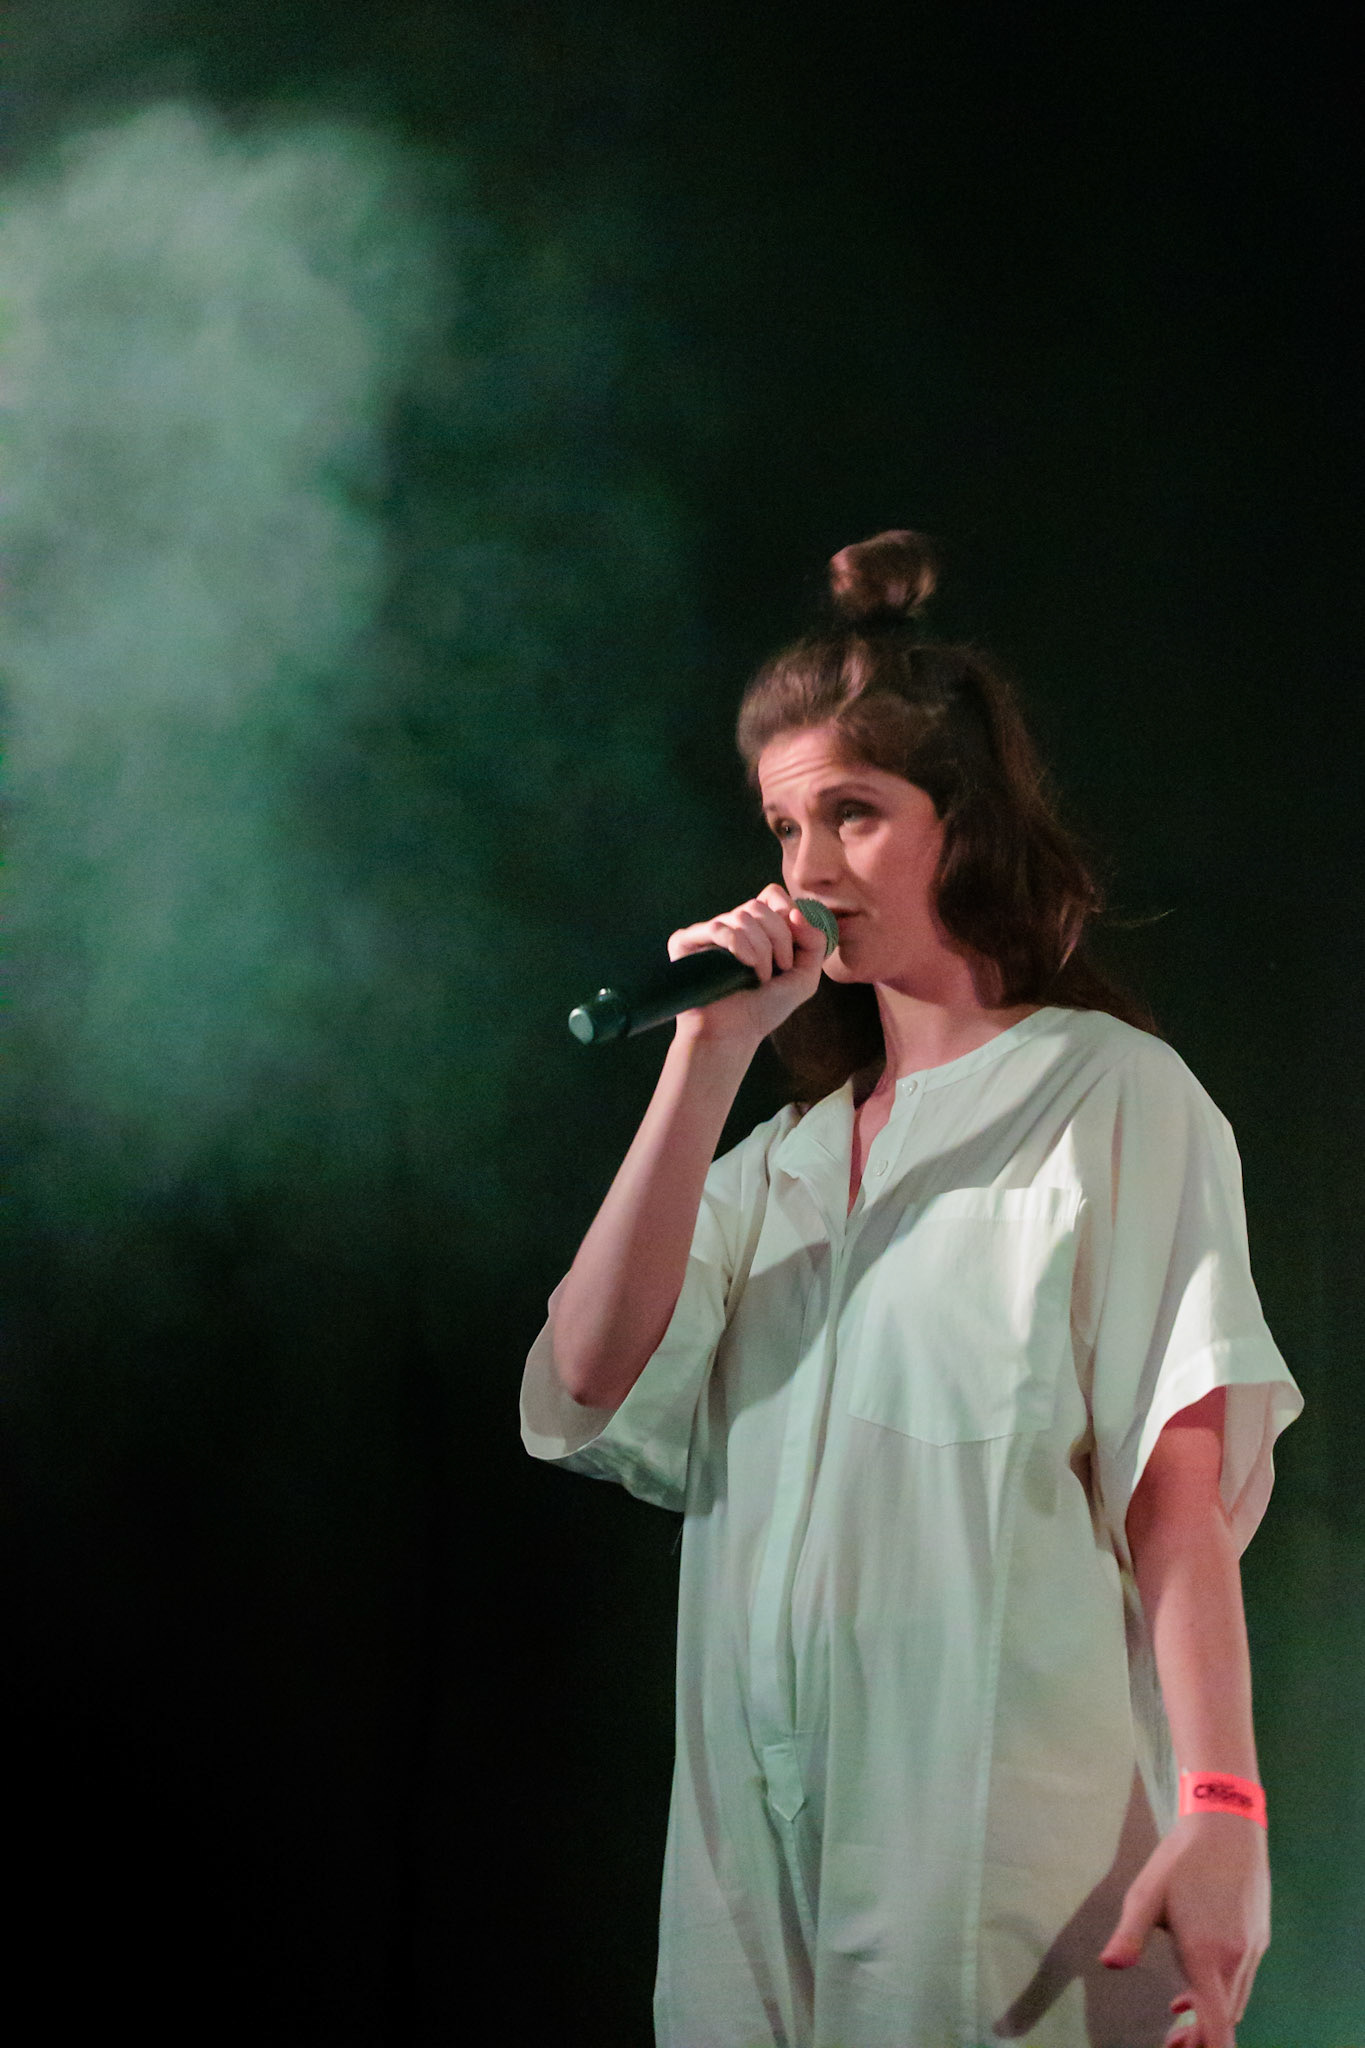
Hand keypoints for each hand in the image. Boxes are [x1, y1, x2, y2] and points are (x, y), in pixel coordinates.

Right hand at [668, 885, 826, 1043]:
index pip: (772, 895)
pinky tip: (744, 967)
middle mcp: (731, 925)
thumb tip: (796, 912)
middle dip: (779, 938)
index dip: (787, 913)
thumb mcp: (804, 978)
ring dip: (761, 949)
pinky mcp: (686, 942)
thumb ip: (815, 942)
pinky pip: (718, 927)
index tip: (794, 947)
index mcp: (756, 928)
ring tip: (761, 977)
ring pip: (742, 916)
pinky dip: (738, 945)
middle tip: (780, 968)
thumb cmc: (764, 1008)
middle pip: (760, 906)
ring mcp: (708, 933)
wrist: (734, 1035)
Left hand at [1100, 1812, 1269, 2046]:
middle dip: (1200, 2036)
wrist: (1227, 1823)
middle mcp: (1236, 1959)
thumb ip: (1129, 1934)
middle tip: (1171, 2042)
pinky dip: (1221, 1993)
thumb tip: (1108, 1965)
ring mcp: (1252, 1949)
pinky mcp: (1258, 1935)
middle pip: (1225, 2018)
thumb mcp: (1147, 1894)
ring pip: (1235, 2000)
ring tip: (1179, 2018)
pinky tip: (1194, 1984)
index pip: (1216, 2023)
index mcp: (1207, 1955)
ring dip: (1210, 2016)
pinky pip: (1241, 1979)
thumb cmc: (1182, 1859)